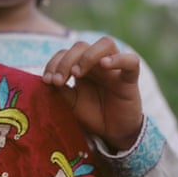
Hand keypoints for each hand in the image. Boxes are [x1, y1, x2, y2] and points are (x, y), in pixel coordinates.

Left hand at [42, 36, 143, 150]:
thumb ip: (61, 90)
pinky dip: (118, 59)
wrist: (112, 132)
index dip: (54, 63)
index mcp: (81, 66)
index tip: (46, 81)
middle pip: (81, 46)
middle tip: (58, 81)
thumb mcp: (71, 103)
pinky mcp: (130, 78)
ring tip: (76, 73)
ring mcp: (115, 68)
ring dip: (87, 56)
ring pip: (105, 44)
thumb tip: (48, 79)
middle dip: (65, 61)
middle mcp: (97, 63)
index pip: (66, 53)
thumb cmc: (92, 114)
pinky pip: (131, 61)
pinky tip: (104, 64)